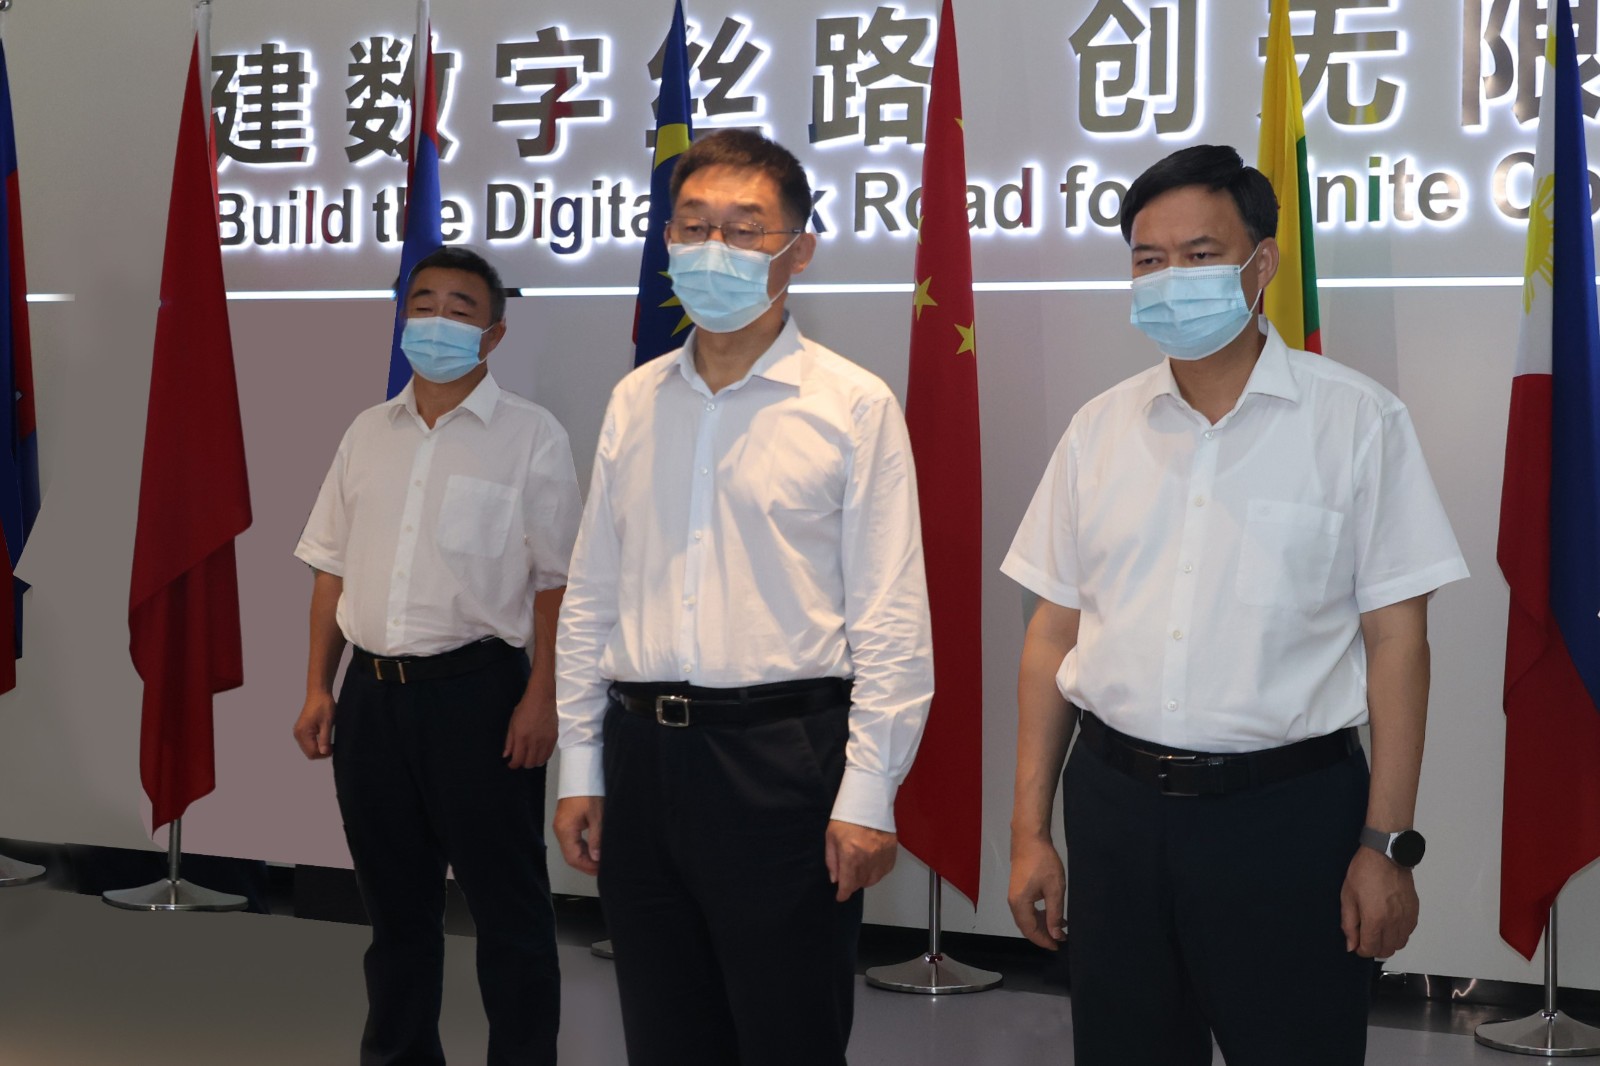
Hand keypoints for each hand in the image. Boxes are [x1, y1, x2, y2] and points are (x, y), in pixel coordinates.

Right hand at [293, 692, 335, 758]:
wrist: (319, 693)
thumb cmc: (324, 705)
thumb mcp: (327, 723)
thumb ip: (325, 739)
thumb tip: (324, 753)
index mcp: (303, 732)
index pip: (312, 753)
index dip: (323, 754)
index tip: (334, 749)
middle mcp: (297, 734)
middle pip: (309, 753)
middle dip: (321, 753)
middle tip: (332, 746)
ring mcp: (298, 732)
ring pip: (308, 749)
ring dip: (318, 748)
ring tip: (329, 742)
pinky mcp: (301, 730)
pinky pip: (307, 743)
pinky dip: (315, 744)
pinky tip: (324, 738)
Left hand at [503, 691, 556, 768]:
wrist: (541, 699)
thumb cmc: (524, 709)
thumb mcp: (512, 724)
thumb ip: (509, 741)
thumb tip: (506, 755)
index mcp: (521, 738)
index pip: (517, 759)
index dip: (513, 765)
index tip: (511, 764)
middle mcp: (534, 742)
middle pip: (529, 763)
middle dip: (522, 764)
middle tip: (520, 759)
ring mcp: (545, 741)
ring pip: (539, 761)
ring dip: (533, 762)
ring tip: (530, 757)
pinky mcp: (553, 739)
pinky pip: (548, 755)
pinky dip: (542, 758)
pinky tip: (538, 754)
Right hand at [553, 796, 603, 875]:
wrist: (582, 773)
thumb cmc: (588, 789)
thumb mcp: (597, 816)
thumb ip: (596, 838)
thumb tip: (597, 857)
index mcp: (565, 829)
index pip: (573, 858)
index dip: (587, 867)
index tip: (600, 870)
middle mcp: (561, 829)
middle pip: (571, 855)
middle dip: (587, 864)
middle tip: (602, 869)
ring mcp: (562, 825)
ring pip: (572, 849)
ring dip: (586, 857)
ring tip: (600, 861)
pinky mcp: (567, 821)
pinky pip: (573, 840)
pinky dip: (583, 847)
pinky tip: (594, 849)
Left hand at [824, 821, 896, 901]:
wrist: (868, 802)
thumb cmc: (847, 818)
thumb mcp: (831, 838)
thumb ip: (832, 861)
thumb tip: (835, 879)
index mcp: (851, 855)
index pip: (848, 884)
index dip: (843, 894)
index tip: (840, 896)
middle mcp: (868, 858)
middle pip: (860, 883)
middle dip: (851, 884)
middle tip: (847, 877)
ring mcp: (881, 856)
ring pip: (873, 880)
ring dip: (864, 879)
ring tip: (858, 871)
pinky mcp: (891, 852)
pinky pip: (884, 871)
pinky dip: (876, 872)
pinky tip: (870, 866)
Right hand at [1008, 834, 1066, 949]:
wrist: (1030, 837)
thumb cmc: (1043, 862)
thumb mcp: (1054, 889)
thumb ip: (1054, 914)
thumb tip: (1055, 935)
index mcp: (1020, 904)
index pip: (1030, 930)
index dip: (1044, 940)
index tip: (1058, 945)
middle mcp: (1013, 902)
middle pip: (1026, 926)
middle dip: (1043, 934)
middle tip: (1060, 938)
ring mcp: (1014, 894)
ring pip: (1026, 917)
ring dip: (1041, 924)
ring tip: (1059, 926)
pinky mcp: (1018, 888)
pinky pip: (1026, 908)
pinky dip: (1038, 914)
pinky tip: (1052, 911)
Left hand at [1340, 844, 1418, 957]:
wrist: (1386, 855)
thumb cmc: (1363, 872)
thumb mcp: (1347, 896)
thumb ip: (1349, 924)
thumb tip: (1351, 945)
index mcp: (1375, 919)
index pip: (1370, 949)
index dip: (1361, 950)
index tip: (1356, 943)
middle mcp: (1393, 922)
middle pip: (1387, 950)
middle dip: (1374, 948)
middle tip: (1365, 937)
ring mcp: (1406, 917)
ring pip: (1399, 944)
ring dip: (1387, 942)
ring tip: (1378, 930)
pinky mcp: (1414, 911)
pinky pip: (1408, 932)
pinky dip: (1399, 934)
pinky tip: (1390, 923)